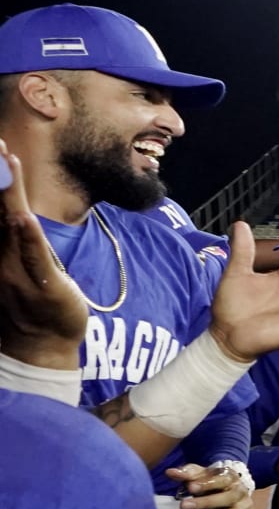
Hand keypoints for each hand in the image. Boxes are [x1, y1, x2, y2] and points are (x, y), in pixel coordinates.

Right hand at [0, 137, 89, 368]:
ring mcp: (16, 268)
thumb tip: (12, 205)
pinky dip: (26, 237)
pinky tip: (21, 216)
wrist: (40, 349)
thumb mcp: (15, 260)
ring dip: (7, 192)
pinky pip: (33, 257)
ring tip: (6, 159)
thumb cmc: (28, 301)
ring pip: (10, 223)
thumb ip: (9, 230)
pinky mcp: (42, 284)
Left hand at [169, 462, 253, 508]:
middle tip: (182, 506)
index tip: (190, 487)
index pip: (221, 480)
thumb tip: (170, 472)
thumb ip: (186, 474)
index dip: (206, 484)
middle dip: (205, 502)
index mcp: (231, 478)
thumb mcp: (200, 474)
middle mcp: (242, 492)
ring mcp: (245, 508)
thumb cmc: (212, 481)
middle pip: (228, 498)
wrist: (230, 489)